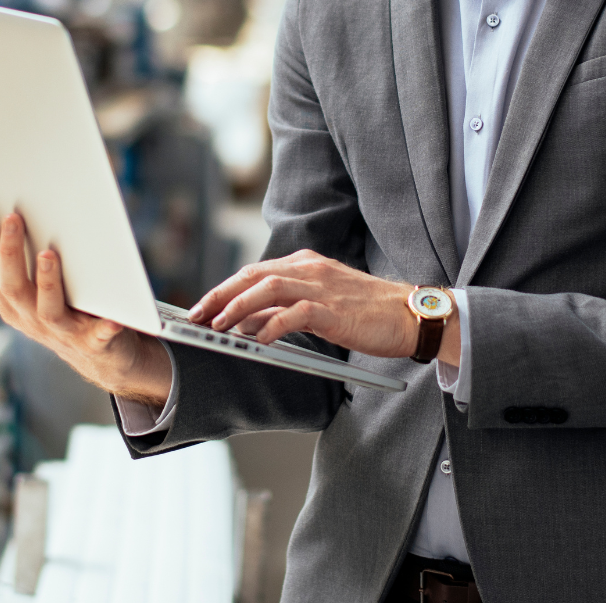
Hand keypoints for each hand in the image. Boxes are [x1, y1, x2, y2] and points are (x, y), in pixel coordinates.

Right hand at [0, 206, 172, 406]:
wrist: (101, 359)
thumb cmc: (58, 320)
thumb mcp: (19, 306)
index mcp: (13, 307)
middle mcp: (32, 320)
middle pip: (14, 288)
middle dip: (11, 253)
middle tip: (13, 218)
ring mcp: (63, 333)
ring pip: (49, 310)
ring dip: (48, 283)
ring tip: (49, 255)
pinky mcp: (94, 343)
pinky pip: (98, 337)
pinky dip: (104, 328)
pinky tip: (112, 318)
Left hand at [188, 250, 458, 365]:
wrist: (409, 315)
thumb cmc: (366, 313)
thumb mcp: (319, 307)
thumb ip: (284, 310)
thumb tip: (246, 324)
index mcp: (305, 265)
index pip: (254, 272)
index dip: (224, 289)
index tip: (201, 306)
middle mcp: (309, 269)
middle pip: (253, 275)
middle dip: (220, 295)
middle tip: (196, 315)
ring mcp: (322, 287)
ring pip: (268, 288)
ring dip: (238, 307)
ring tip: (218, 325)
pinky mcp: (335, 309)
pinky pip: (295, 313)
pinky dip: (273, 325)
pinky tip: (259, 340)